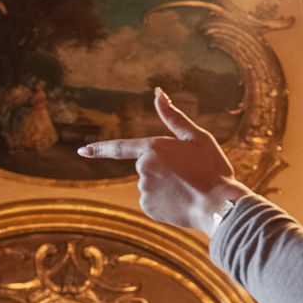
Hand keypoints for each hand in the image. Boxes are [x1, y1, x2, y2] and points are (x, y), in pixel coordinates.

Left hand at [78, 90, 242, 233]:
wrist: (218, 206)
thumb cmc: (212, 168)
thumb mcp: (197, 137)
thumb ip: (173, 117)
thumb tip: (158, 93)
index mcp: (153, 148)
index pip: (119, 147)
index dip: (100, 149)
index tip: (83, 151)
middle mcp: (143, 169)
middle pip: (147, 166)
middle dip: (164, 169)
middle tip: (189, 174)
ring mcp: (144, 190)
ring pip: (151, 184)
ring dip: (166, 186)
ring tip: (189, 188)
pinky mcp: (148, 208)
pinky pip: (153, 201)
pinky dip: (165, 201)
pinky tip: (181, 201)